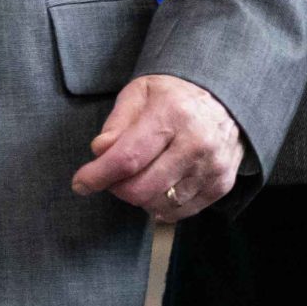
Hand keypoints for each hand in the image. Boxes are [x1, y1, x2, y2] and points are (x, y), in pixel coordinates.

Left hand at [70, 73, 244, 220]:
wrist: (225, 97)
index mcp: (173, 113)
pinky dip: (162, 205)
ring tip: (140, 175)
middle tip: (113, 176)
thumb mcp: (140, 93)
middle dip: (117, 188)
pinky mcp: (222, 183)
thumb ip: (117, 123)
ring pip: (159, 204)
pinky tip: (160, 186)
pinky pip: (180, 212)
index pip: (127, 158)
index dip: (99, 175)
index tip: (81, 183)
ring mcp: (212, 165)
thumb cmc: (175, 95)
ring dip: (140, 197)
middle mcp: (197, 141)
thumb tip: (100, 152)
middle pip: (142, 189)